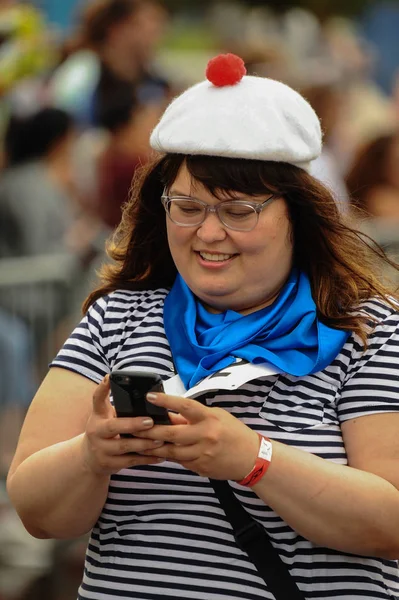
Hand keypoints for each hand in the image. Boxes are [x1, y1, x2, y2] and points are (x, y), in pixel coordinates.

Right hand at [81, 376, 164, 474]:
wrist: (89, 458)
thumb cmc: (104, 431)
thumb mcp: (105, 416)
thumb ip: (120, 407)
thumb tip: (145, 393)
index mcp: (97, 416)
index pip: (97, 399)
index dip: (102, 388)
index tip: (110, 377)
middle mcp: (96, 432)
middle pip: (113, 427)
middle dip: (132, 424)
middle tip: (150, 421)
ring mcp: (101, 450)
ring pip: (124, 447)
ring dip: (144, 444)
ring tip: (161, 440)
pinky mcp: (109, 464)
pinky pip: (130, 461)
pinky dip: (146, 459)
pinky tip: (160, 456)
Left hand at [138, 393, 259, 480]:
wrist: (251, 458)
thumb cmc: (233, 432)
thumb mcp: (215, 417)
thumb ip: (193, 417)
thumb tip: (170, 415)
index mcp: (209, 418)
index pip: (185, 406)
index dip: (166, 401)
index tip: (150, 396)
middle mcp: (205, 436)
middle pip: (172, 434)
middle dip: (150, 431)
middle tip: (133, 427)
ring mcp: (202, 454)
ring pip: (172, 452)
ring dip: (154, 447)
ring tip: (138, 442)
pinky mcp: (200, 468)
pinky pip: (180, 462)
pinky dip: (169, 456)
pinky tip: (157, 452)